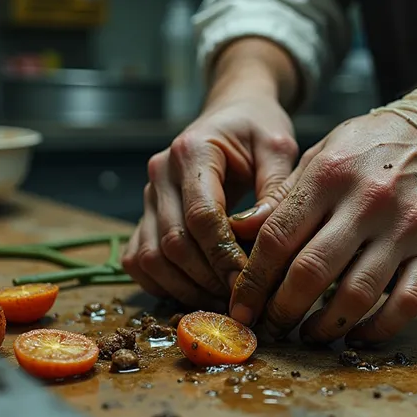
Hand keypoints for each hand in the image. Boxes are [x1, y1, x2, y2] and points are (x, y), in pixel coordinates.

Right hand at [121, 93, 298, 310]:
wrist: (233, 114)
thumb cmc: (258, 130)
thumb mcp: (278, 147)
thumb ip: (276, 188)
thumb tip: (260, 235)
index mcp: (192, 150)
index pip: (201, 215)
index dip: (224, 255)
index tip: (250, 281)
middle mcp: (160, 173)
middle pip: (174, 242)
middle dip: (208, 278)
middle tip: (241, 300)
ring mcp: (147, 195)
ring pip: (151, 257)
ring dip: (185, 287)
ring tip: (222, 302)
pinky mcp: (144, 215)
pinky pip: (139, 260)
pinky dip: (163, 284)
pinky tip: (197, 293)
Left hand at [229, 111, 416, 344]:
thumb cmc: (370, 147)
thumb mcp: (321, 156)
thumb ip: (283, 196)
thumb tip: (239, 231)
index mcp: (329, 176)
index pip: (278, 238)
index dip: (253, 281)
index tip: (241, 307)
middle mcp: (367, 202)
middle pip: (311, 272)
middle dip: (281, 310)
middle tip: (269, 327)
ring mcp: (405, 228)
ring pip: (358, 296)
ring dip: (326, 326)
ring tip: (308, 334)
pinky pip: (407, 303)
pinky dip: (378, 329)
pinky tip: (357, 335)